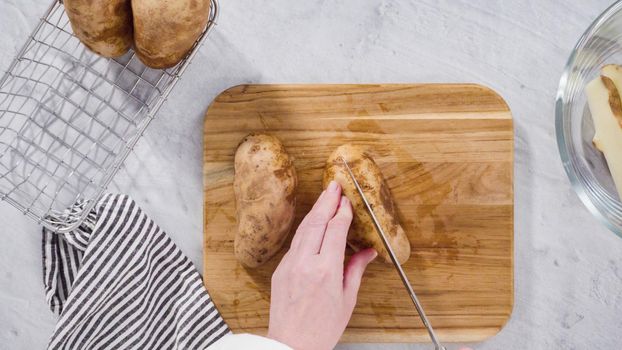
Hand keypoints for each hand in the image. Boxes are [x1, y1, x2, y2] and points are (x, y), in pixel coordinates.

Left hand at [267, 181, 376, 349]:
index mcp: (326, 271)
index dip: (342, 213)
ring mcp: (289, 265)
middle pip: (316, 223)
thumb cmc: (322, 328)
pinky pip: (295, 242)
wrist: (291, 345)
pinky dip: (306, 228)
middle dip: (327, 201)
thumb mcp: (347, 300)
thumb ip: (356, 270)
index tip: (348, 201)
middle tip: (335, 185)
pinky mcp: (280, 269)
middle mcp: (305, 263)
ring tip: (325, 196)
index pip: (335, 231)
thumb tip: (369, 251)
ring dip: (315, 210)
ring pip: (303, 230)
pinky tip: (313, 221)